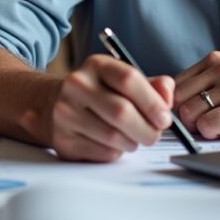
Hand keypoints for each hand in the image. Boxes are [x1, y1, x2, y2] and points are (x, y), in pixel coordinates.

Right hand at [45, 54, 174, 161]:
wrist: (52, 103)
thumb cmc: (98, 93)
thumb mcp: (122, 80)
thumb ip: (152, 86)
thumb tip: (168, 97)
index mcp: (97, 65)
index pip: (129, 79)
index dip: (153, 102)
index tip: (165, 118)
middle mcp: (77, 85)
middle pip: (122, 112)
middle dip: (147, 130)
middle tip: (154, 135)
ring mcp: (66, 112)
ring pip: (114, 137)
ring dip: (132, 143)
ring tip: (131, 138)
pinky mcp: (63, 140)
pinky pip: (102, 154)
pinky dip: (116, 153)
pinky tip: (112, 144)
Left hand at [174, 51, 219, 138]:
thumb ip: (203, 85)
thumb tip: (169, 104)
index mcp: (214, 60)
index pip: (174, 85)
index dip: (176, 105)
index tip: (189, 116)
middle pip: (177, 99)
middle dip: (185, 118)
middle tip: (203, 125)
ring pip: (190, 113)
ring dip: (199, 127)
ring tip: (217, 126)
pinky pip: (208, 125)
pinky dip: (212, 134)